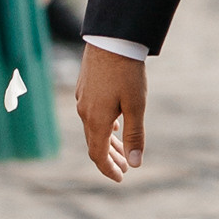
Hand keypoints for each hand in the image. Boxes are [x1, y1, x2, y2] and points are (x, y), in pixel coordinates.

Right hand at [77, 46, 146, 183]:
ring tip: (123, 150)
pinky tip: (115, 124)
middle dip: (110, 158)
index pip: (98, 155)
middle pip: (95, 144)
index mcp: (96, 121)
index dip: (109, 169)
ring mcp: (83, 99)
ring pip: (93, 128)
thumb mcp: (136, 106)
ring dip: (108, 142)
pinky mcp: (85, 87)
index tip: (121, 178)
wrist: (111, 39)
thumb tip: (135, 164)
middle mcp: (85, 113)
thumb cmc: (126, 72)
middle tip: (125, 169)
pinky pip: (92, 115)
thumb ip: (135, 135)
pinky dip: (104, 126)